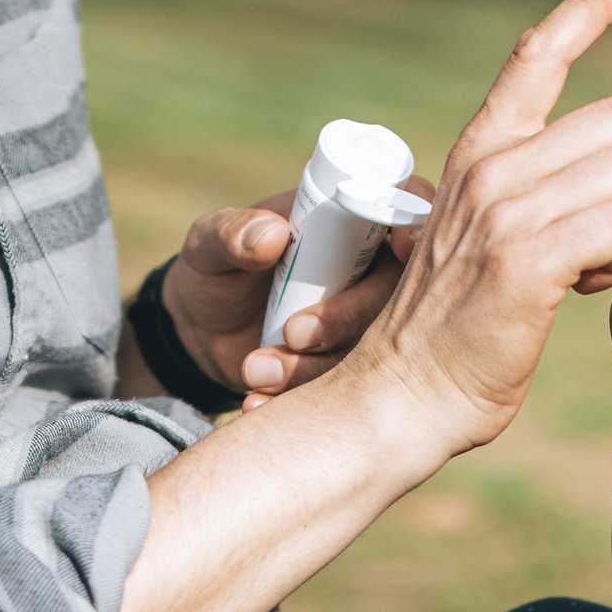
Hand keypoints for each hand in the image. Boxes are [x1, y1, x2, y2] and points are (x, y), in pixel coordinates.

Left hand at [159, 192, 416, 400]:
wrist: (197, 333)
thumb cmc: (211, 268)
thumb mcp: (208, 243)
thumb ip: (232, 232)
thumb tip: (272, 235)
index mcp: (348, 223)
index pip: (404, 210)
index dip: (415, 226)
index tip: (396, 244)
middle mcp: (367, 270)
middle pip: (397, 291)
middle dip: (349, 318)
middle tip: (294, 334)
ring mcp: (361, 321)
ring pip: (375, 347)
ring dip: (317, 366)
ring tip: (255, 370)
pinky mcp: (348, 367)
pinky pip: (346, 387)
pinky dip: (302, 397)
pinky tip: (258, 401)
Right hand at [335, 0, 611, 462]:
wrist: (402, 396)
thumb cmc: (459, 331)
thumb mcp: (487, 235)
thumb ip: (533, 190)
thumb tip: (608, 171)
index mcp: (480, 150)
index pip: (538, 53)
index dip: (589, 3)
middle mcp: (488, 165)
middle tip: (606, 241)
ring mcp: (502, 208)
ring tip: (589, 271)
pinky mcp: (522, 258)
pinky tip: (580, 291)